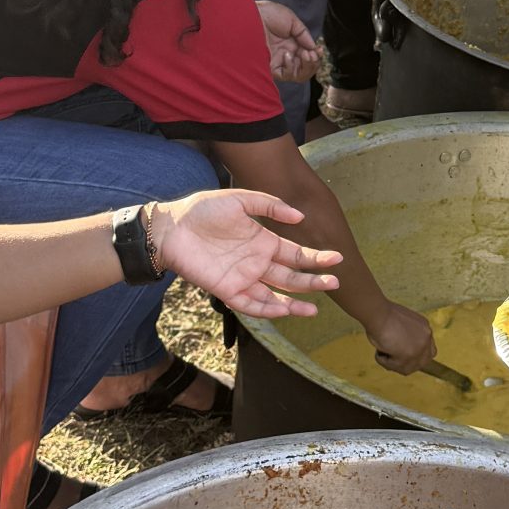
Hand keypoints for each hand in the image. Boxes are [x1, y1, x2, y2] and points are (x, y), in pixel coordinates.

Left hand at [148, 190, 342, 316]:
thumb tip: (299, 216)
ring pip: (275, 296)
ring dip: (294, 303)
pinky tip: (283, 309)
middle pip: (291, 278)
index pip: (296, 254)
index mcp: (264, 242)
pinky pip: (250, 304)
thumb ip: (269, 205)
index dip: (316, 258)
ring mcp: (243, 279)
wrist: (172, 227)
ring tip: (314, 308)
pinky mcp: (227, 290)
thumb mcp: (239, 199)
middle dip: (313, 281)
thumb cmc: (202, 211)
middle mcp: (258, 263)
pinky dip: (267, 309)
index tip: (337, 259)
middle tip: (335, 282)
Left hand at [256, 0, 321, 84]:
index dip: (316, 56)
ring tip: (306, 55)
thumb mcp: (292, 21)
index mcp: (291, 43)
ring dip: (307, 67)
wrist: (251, 14)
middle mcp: (285, 54)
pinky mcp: (269, 66)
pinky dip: (291, 67)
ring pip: (298, 75)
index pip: (307, 57)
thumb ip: (304, 34)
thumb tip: (314, 47)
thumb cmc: (268, 14)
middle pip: (305, 69)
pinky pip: (285, 75)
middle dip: (313, 63)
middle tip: (312, 54)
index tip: (319, 50)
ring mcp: (278, 61)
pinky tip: (288, 54)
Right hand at [371, 302, 436, 372]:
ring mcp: (420, 347)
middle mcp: (426, 337)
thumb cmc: (383, 315)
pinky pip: (395, 367)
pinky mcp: (410, 355)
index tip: (404, 356)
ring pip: (407, 368)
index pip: (428, 350)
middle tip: (392, 359)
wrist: (378, 313)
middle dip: (407, 364)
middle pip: (422, 362)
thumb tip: (400, 351)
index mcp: (425, 328)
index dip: (416, 356)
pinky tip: (380, 349)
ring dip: (392, 363)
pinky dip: (384, 361)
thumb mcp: (402, 325)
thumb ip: (407, 338)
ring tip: (382, 349)